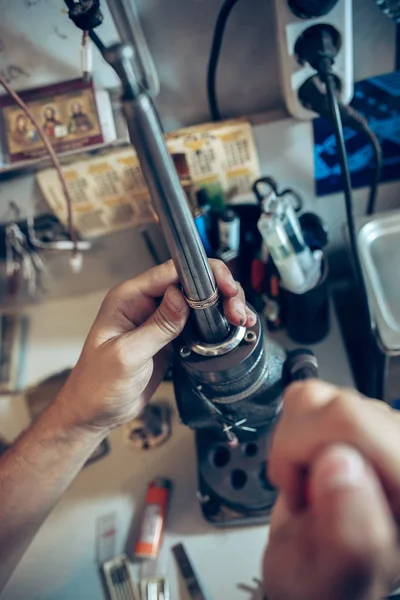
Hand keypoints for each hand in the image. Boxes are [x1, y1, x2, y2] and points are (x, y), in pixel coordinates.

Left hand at [56, 259, 254, 432]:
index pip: (170, 272)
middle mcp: (145, 303)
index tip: (224, 286)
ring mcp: (159, 320)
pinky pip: (197, 322)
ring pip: (199, 301)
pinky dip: (218, 323)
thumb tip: (181, 297)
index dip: (202, 274)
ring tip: (240, 319)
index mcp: (128, 298)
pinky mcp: (170, 337)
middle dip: (219, 289)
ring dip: (223, 305)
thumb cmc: (97, 385)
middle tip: (236, 309)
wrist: (95, 412)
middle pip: (191, 282)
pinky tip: (234, 328)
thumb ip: (157, 327)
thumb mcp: (127, 356)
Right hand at [263, 381, 399, 599]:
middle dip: (299, 449)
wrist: (311, 569)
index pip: (354, 423)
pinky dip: (292, 430)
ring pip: (320, 396)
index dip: (311, 450)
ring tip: (306, 481)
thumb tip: (340, 462)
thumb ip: (351, 537)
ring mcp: (380, 432)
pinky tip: (305, 464)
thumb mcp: (337, 580)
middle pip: (337, 406)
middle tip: (303, 492)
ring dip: (294, 442)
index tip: (304, 490)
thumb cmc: (327, 582)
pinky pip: (309, 396)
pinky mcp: (352, 418)